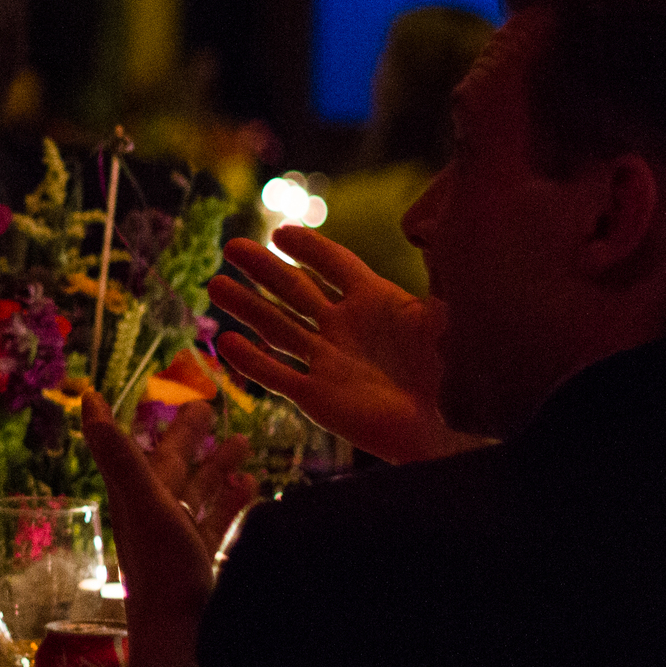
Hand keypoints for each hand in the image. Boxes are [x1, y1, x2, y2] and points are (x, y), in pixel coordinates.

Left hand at [78, 395, 253, 666]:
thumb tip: (86, 399)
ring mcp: (178, 541)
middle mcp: (154, 516)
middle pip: (174, 467)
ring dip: (218, 467)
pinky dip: (232, 503)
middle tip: (209, 408)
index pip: (141, 450)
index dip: (149, 425)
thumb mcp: (145, 504)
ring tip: (245, 443)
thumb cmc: (163, 570)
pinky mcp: (200, 563)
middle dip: (191, 438)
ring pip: (198, 493)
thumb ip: (121, 455)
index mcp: (137, 498)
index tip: (154, 397)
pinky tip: (252, 490)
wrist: (184, 639)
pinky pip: (216, 524)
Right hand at [207, 228, 481, 464]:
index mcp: (375, 302)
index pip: (335, 265)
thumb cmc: (450, 379)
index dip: (310, 248)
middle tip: (232, 246)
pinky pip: (278, 376)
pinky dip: (251, 362)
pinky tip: (227, 342)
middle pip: (295, 290)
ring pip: (276, 328)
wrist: (442, 432)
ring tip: (214, 283)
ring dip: (246, 306)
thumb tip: (442, 274)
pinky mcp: (316, 396)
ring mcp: (326, 361)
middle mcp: (343, 327)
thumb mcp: (444, 330)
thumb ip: (433, 303)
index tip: (281, 233)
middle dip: (263, 268)